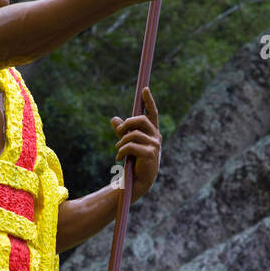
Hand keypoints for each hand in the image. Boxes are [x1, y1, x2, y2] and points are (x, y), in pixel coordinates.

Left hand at [111, 87, 160, 201]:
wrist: (138, 181)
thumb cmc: (134, 162)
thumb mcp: (127, 144)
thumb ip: (122, 132)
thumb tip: (113, 119)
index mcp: (152, 132)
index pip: (152, 113)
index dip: (149, 101)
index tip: (144, 89)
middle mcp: (156, 137)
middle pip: (140, 120)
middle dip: (127, 123)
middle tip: (119, 130)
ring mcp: (154, 146)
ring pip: (133, 134)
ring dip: (121, 142)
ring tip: (118, 150)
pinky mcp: (149, 154)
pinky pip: (130, 146)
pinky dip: (121, 151)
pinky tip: (119, 158)